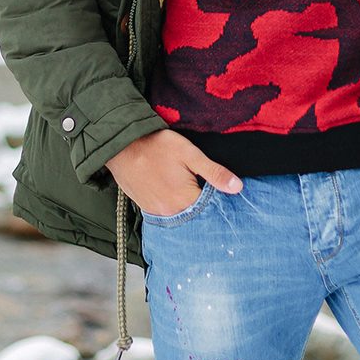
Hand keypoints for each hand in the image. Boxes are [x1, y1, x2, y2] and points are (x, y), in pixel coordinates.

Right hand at [105, 129, 242, 215]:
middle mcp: (170, 213)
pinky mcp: (146, 207)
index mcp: (184, 201)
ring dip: (187, 206)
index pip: (211, 209)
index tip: (220, 190)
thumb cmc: (157, 146)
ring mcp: (156, 212)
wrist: (121, 146)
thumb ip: (214, 172)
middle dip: (203, 205)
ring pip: (180, 214)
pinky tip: (174, 190)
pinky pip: (166, 212)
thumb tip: (238, 187)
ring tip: (188, 188)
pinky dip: (173, 205)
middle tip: (203, 187)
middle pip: (195, 214)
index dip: (218, 198)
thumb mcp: (189, 153)